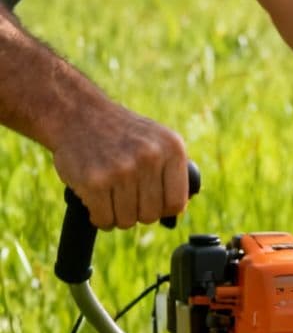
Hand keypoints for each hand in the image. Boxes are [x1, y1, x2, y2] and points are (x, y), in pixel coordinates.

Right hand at [52, 97, 188, 229]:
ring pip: (127, 221)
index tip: (147, 200)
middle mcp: (150, 156)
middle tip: (122, 192)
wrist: (75, 111)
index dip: (160, 209)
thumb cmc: (118, 133)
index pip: (176, 204)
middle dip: (135, 212)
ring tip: (108, 192)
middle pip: (150, 216)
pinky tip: (94, 198)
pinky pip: (104, 220)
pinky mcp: (95, 181)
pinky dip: (98, 216)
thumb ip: (171, 172)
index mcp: (171, 147)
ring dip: (116, 215)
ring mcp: (122, 169)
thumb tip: (177, 213)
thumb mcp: (155, 141)